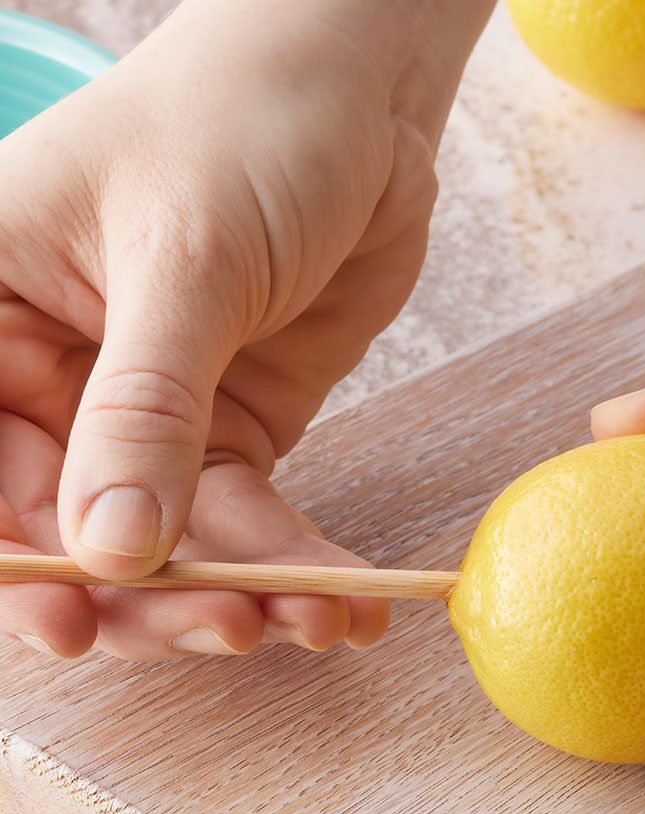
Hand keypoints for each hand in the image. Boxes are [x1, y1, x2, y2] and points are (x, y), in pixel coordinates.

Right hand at [0, 0, 489, 658]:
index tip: (74, 625)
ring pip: (169, 544)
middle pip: (72, 530)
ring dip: (239, 594)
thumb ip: (142, 408)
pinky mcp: (234, 430)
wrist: (361, 103)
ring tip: (314, 618)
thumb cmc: (241, 128)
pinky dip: (297, 565)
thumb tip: (112, 551)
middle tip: (228, 628)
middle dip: (150, 595)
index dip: (16, 562)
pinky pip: (252, 521)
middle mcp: (52, 380)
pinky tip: (346, 603)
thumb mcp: (180, 260)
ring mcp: (148, 415)